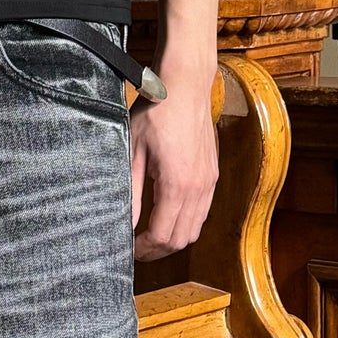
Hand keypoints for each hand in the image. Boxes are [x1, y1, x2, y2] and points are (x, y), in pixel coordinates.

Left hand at [128, 73, 218, 259]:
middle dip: (157, 251)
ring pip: (195, 230)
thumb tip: (125, 225)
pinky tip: (167, 217)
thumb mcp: (132, 153)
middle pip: (180, 240)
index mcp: (177, 186)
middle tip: (137, 249)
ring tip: (150, 238)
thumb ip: (131, 193)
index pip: (161, 236)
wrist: (185, 87)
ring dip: (172, 239)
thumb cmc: (155, 114)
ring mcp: (209, 182)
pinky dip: (186, 224)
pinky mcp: (212, 175)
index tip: (128, 249)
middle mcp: (198, 189)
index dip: (143, 249)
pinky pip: (202, 213)